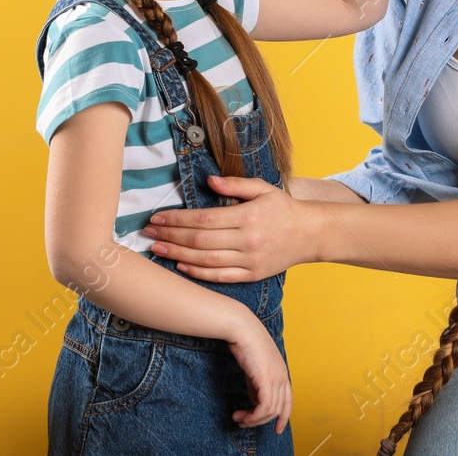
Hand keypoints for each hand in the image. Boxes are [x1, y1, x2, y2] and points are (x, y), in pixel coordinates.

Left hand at [144, 175, 318, 281]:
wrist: (310, 234)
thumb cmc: (283, 208)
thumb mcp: (263, 189)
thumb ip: (235, 184)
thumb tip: (209, 181)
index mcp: (247, 216)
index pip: (203, 219)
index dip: (176, 219)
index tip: (157, 218)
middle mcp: (247, 240)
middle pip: (199, 240)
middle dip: (170, 237)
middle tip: (147, 233)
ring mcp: (249, 260)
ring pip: (205, 260)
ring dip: (177, 255)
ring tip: (156, 249)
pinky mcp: (251, 275)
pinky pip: (219, 277)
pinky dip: (197, 273)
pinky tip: (180, 266)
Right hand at [227, 316, 292, 432]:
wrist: (243, 330)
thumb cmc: (246, 345)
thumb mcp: (255, 369)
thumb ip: (258, 385)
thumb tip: (256, 402)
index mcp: (282, 373)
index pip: (288, 401)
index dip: (284, 417)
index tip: (277, 429)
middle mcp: (283, 377)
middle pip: (279, 409)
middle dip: (261, 421)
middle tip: (244, 423)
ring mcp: (277, 378)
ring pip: (270, 411)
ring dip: (253, 419)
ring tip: (239, 418)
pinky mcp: (267, 380)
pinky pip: (264, 407)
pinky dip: (253, 416)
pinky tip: (241, 415)